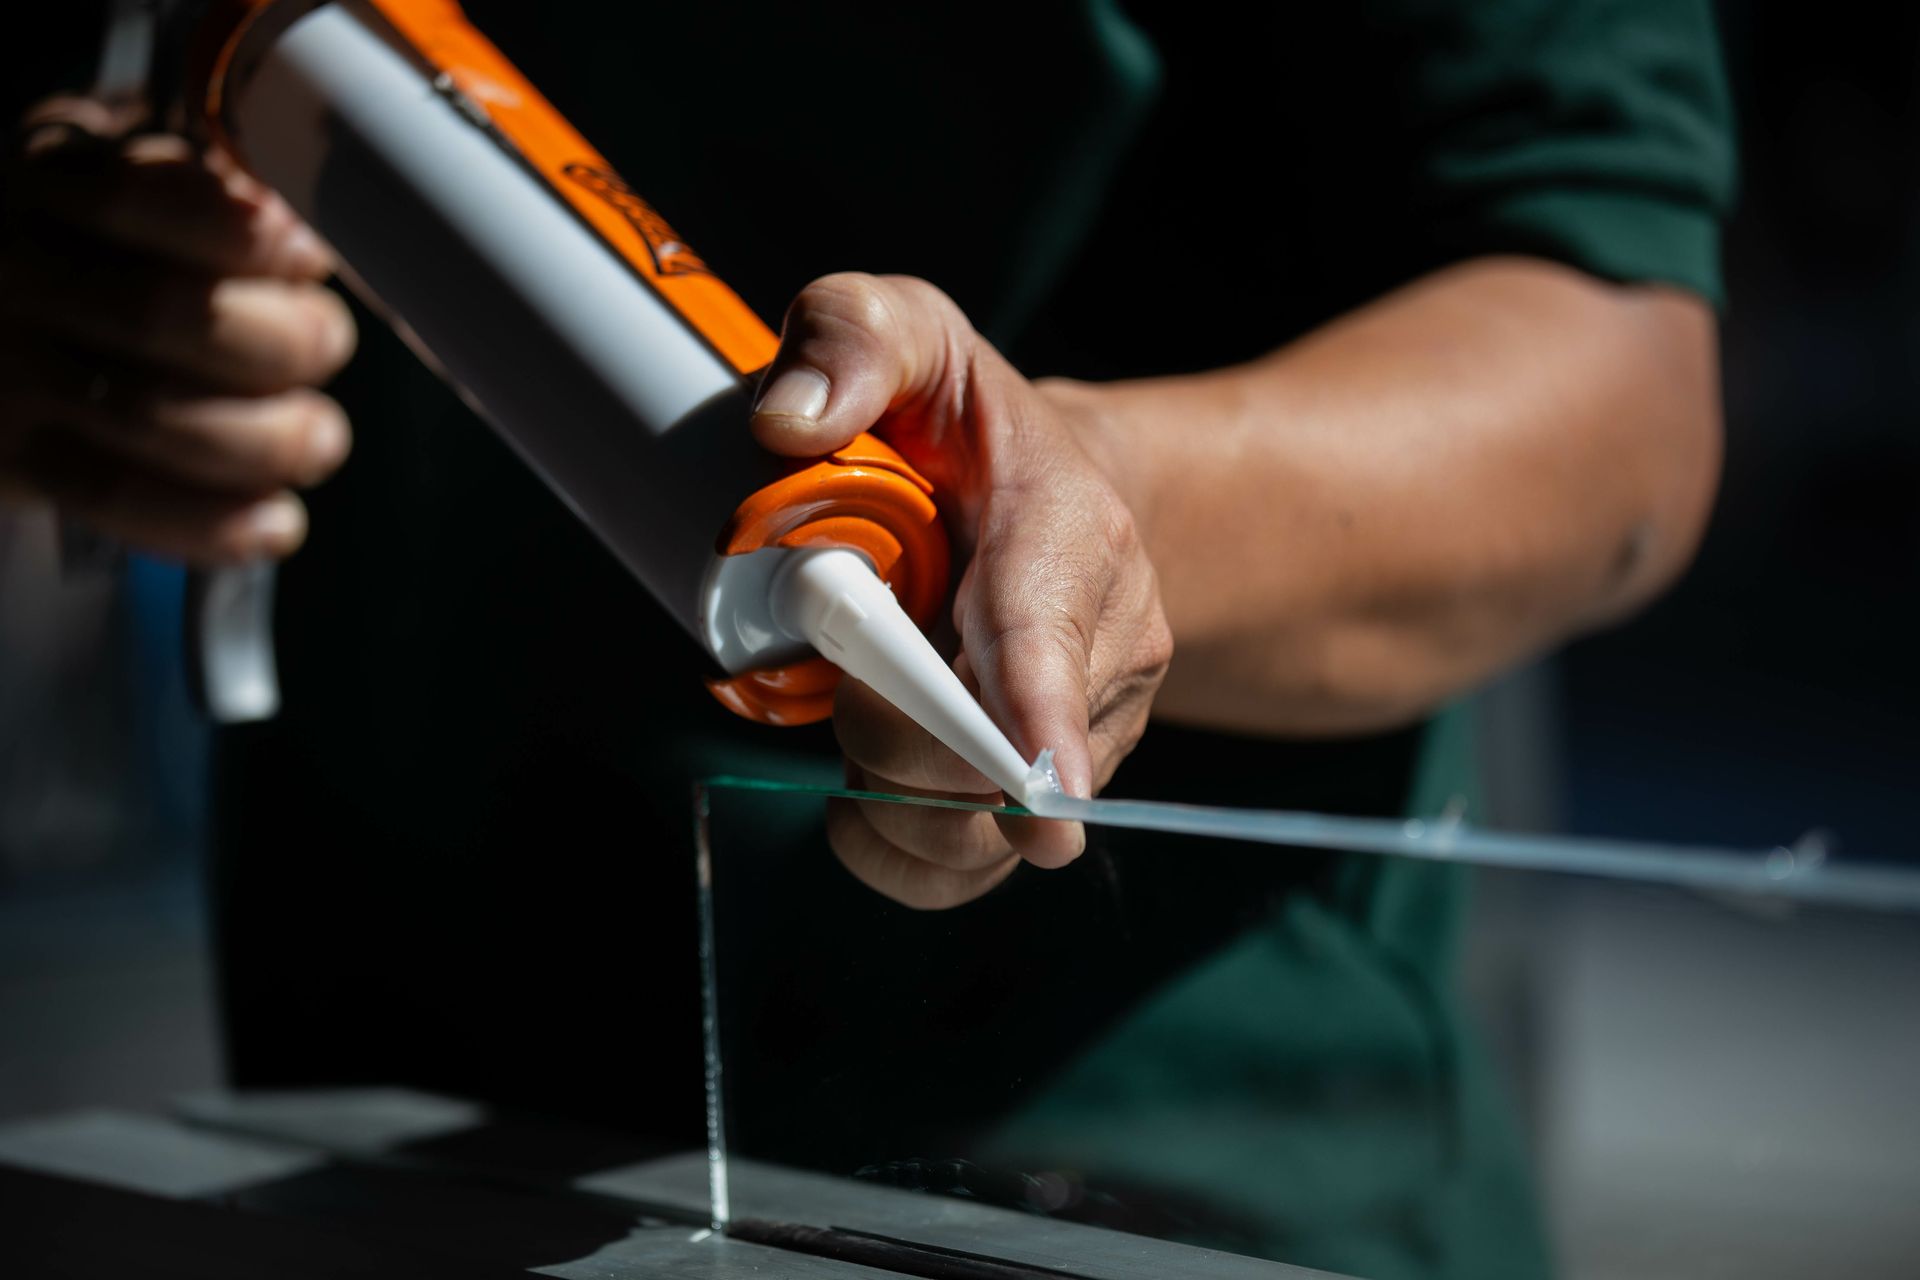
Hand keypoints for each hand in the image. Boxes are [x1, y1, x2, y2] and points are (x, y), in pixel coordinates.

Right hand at [0, 96, 355, 563]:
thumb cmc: (73, 246)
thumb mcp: (108, 174)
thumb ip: (191, 184)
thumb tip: (293, 228)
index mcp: (47, 186)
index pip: (141, 200)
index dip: (246, 236)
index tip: (307, 257)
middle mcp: (18, 277)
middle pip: (166, 314)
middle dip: (283, 341)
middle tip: (324, 346)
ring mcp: (11, 375)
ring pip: (153, 415)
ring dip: (270, 439)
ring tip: (318, 438)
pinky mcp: (15, 460)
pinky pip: (119, 496)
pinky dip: (216, 520)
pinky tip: (276, 521)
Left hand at [751, 274, 1171, 908]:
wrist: (1049, 499)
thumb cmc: (964, 422)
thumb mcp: (915, 334)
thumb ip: (854, 336)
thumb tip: (787, 424)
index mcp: (1073, 539)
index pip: (1050, 638)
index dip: (1037, 713)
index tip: (1040, 790)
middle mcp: (1108, 654)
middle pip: (982, 755)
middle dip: (879, 727)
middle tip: (840, 651)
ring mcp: (1085, 739)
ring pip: (972, 831)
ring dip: (882, 792)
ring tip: (860, 704)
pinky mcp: (1044, 801)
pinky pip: (962, 873)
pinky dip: (891, 846)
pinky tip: (868, 782)